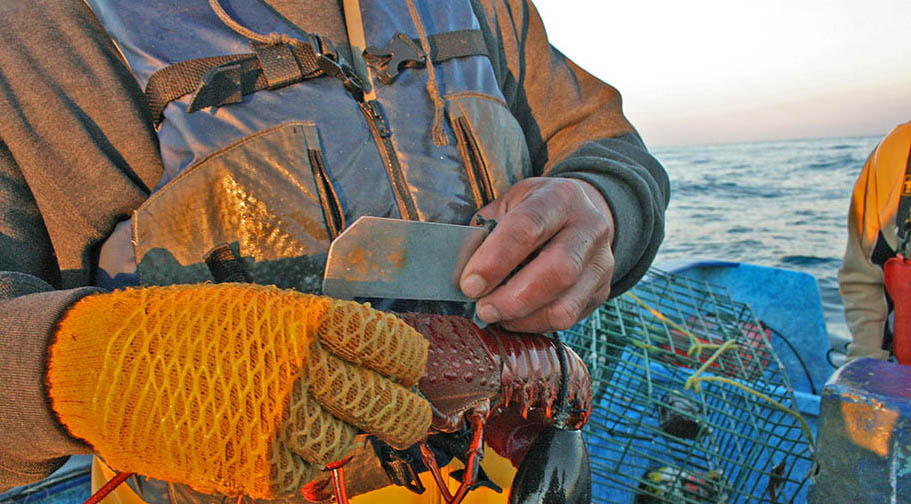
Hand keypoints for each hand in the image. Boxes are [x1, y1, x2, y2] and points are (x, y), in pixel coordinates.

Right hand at [47, 284, 430, 498]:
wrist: (110, 363)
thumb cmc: (192, 329)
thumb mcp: (264, 309)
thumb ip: (321, 332)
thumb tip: (377, 357)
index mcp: (311, 322)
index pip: (396, 348)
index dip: (408, 363)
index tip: (406, 370)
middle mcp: (304, 372)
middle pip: (391, 408)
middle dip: (406, 415)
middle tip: (403, 416)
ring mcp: (278, 423)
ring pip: (345, 447)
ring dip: (339, 437)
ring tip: (315, 420)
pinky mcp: (250, 466)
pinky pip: (302, 476)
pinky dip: (298, 464)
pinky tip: (276, 441)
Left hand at [459, 177, 614, 331]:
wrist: (584, 213)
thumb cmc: (536, 211)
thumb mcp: (510, 204)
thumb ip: (487, 232)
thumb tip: (462, 270)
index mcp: (560, 197)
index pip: (528, 227)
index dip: (495, 260)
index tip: (469, 284)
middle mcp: (589, 227)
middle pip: (557, 270)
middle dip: (512, 298)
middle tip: (482, 308)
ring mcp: (601, 262)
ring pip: (565, 305)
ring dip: (522, 318)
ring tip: (496, 315)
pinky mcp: (602, 291)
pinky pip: (568, 319)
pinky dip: (535, 324)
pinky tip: (515, 318)